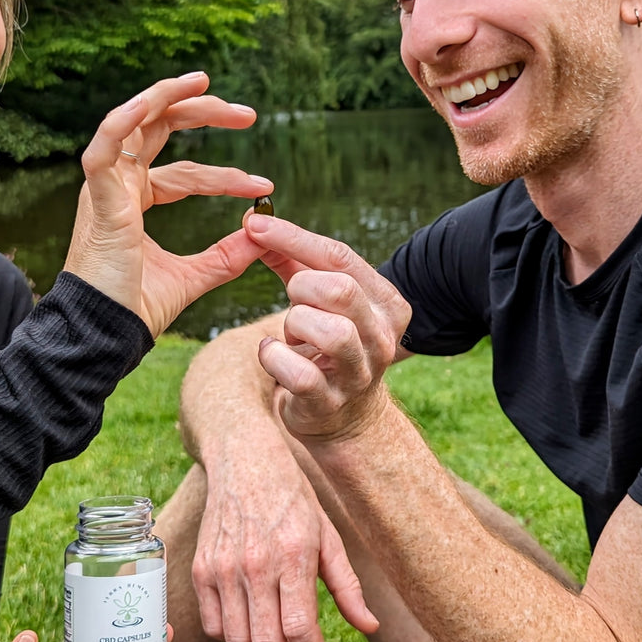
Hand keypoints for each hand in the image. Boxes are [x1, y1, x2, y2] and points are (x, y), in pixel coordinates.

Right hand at [63, 72, 272, 336]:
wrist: (106, 335)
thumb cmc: (136, 309)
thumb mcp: (195, 276)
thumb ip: (226, 255)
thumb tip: (261, 234)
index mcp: (133, 201)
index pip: (185, 173)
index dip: (225, 176)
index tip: (264, 186)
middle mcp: (117, 186)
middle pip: (158, 129)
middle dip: (202, 113)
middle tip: (248, 114)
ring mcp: (104, 189)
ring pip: (132, 122)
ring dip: (167, 97)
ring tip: (205, 82)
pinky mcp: (98, 198)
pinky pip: (105, 147)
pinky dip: (125, 119)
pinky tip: (154, 98)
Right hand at [191, 446, 378, 641]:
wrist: (243, 458)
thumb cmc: (291, 495)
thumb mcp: (327, 534)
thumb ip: (347, 585)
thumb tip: (368, 627)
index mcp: (291, 555)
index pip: (300, 630)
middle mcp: (253, 564)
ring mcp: (222, 567)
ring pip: (238, 640)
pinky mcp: (201, 568)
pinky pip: (213, 624)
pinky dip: (232, 640)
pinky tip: (252, 634)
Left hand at [245, 214, 411, 440]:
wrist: (345, 418)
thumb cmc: (326, 345)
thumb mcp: (321, 301)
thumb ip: (293, 264)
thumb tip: (257, 226)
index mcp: (386, 303)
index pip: (341, 257)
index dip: (293, 237)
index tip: (255, 223)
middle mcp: (382, 337)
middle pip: (340, 290)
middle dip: (301, 288)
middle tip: (292, 300)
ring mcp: (360, 372)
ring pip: (330, 331)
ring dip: (295, 325)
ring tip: (291, 334)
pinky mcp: (331, 402)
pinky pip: (300, 374)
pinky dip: (274, 358)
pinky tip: (272, 353)